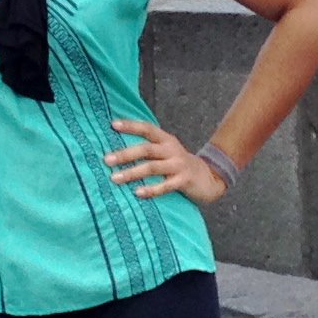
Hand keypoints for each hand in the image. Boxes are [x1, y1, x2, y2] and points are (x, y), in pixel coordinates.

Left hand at [105, 120, 225, 203]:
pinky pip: (165, 186)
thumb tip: (117, 150)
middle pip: (146, 149)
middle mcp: (172, 150)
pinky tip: (137, 193)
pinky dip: (151, 189)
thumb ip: (149, 148)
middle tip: (107, 160)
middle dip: (125, 154)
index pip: (147, 128)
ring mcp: (178, 165)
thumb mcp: (167, 151)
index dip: (131, 125)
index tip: (113, 125)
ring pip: (152, 167)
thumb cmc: (179, 165)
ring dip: (132, 173)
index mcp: (166, 140)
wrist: (210, 178)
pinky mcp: (184, 181)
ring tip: (114, 178)